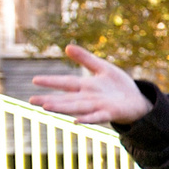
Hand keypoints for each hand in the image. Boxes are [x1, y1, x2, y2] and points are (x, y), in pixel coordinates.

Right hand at [29, 45, 150, 126]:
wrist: (137, 101)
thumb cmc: (118, 86)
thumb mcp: (102, 68)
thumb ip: (85, 59)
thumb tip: (67, 47)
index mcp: (85, 86)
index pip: (65, 83)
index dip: (51, 81)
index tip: (34, 80)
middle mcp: (88, 98)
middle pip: (66, 99)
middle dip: (49, 100)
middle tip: (31, 100)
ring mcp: (98, 106)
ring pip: (76, 107)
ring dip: (62, 108)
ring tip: (46, 108)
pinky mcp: (110, 113)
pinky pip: (97, 117)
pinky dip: (87, 119)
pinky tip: (76, 121)